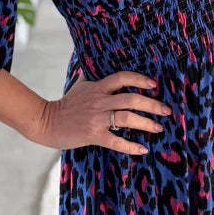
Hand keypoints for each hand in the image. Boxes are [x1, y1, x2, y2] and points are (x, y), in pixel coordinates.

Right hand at [40, 69, 171, 155]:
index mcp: (98, 87)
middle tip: (166, 110)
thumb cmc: (65, 104)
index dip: (140, 79)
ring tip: (159, 128)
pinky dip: (131, 146)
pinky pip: (116, 141)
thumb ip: (90, 76)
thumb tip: (92, 65)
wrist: (47, 122)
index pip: (122, 78)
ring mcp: (97, 118)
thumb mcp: (79, 85)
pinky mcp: (93, 135)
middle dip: (152, 104)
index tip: (154, 84)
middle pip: (131, 98)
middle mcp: (100, 100)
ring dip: (146, 123)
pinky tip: (143, 149)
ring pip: (127, 118)